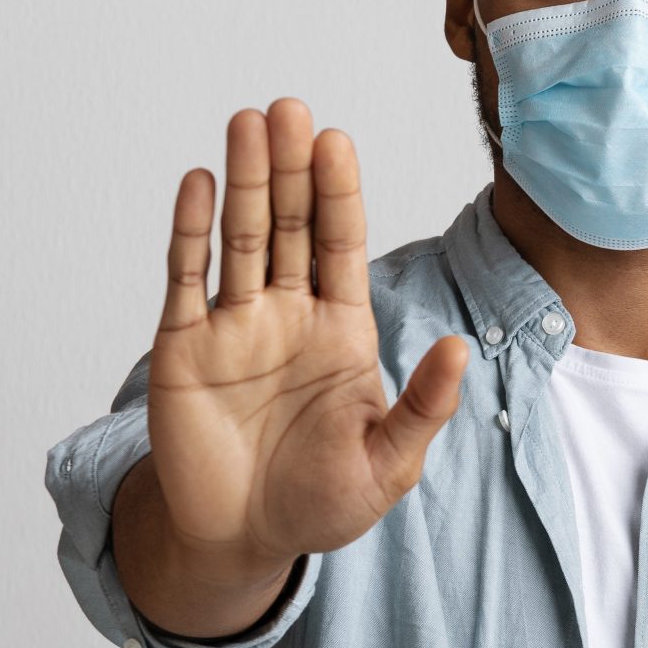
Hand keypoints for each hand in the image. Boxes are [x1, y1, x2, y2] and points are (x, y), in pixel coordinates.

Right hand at [145, 99, 467, 575]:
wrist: (245, 539)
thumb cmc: (322, 502)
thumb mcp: (389, 463)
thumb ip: (424, 405)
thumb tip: (463, 349)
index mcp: (343, 331)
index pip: (343, 245)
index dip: (340, 193)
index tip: (337, 140)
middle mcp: (289, 315)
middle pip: (292, 226)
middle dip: (291, 168)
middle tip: (289, 108)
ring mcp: (234, 325)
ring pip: (242, 238)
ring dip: (244, 182)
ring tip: (246, 122)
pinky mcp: (184, 347)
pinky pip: (187, 278)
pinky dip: (190, 231)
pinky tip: (198, 182)